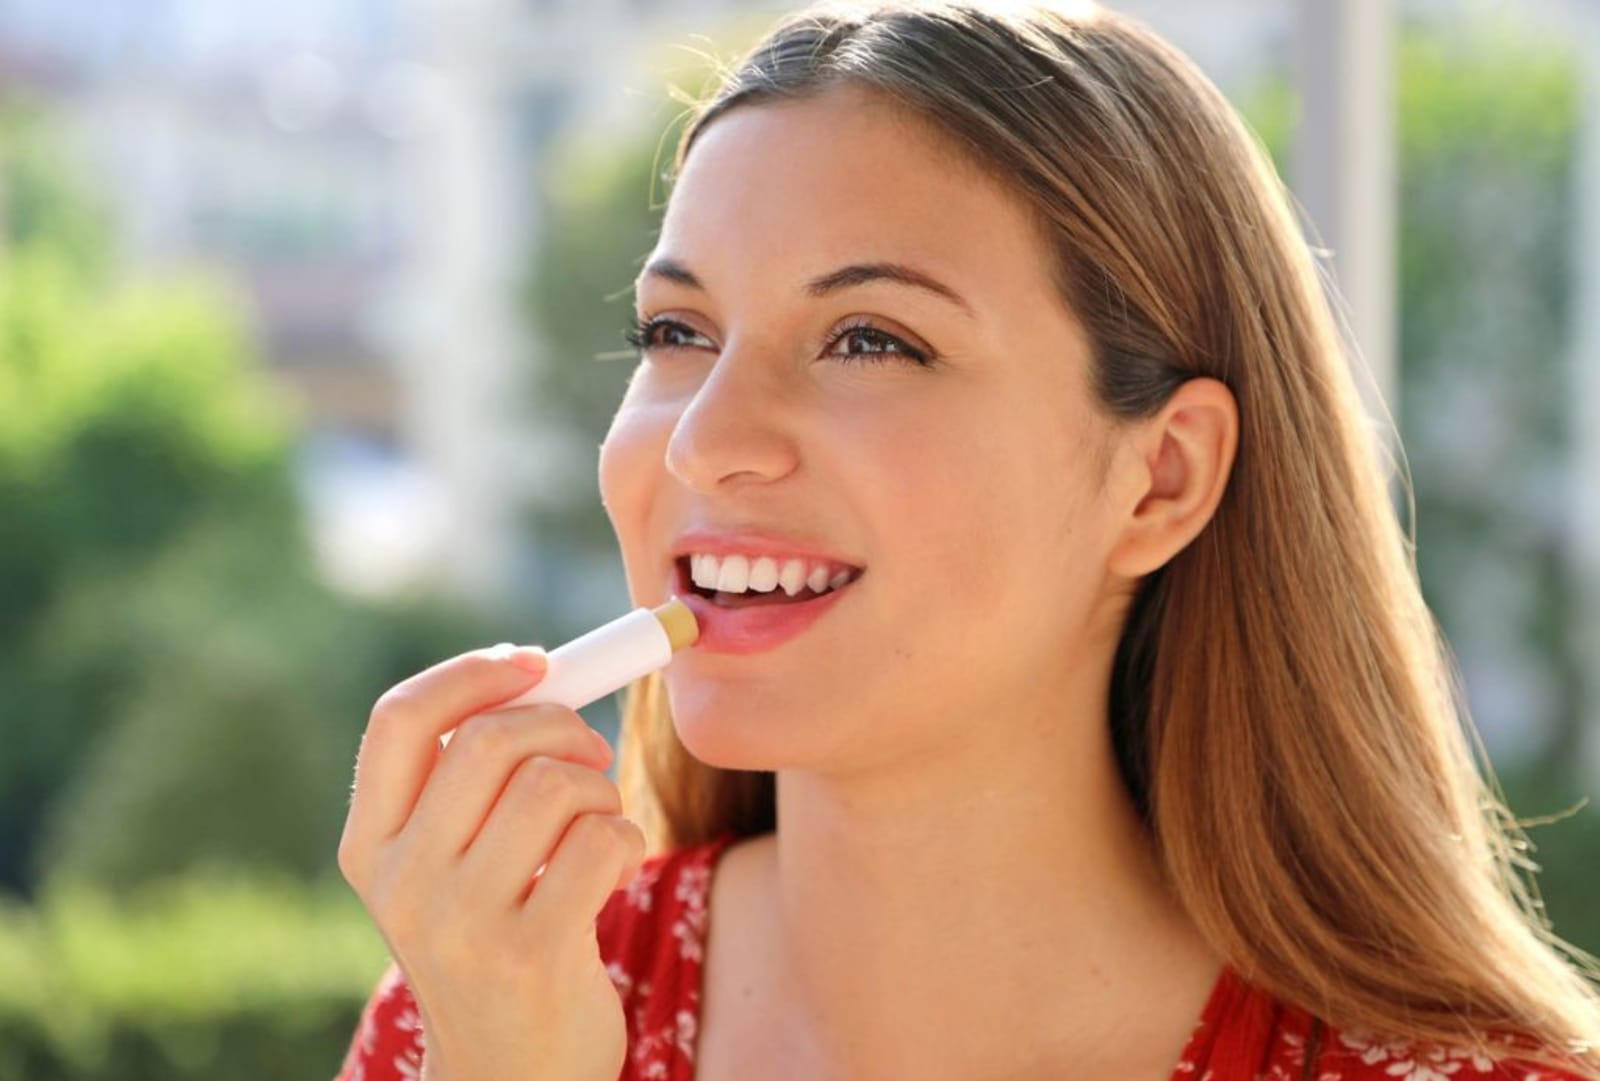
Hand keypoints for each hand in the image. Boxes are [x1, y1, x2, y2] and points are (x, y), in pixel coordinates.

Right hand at [338, 644, 644, 1080]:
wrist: (514, 1074)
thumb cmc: (497, 940)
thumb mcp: (453, 866)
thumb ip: (473, 780)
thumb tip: (542, 674)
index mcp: (370, 846)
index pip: (399, 719)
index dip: (471, 673)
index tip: (533, 663)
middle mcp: (401, 882)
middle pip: (487, 740)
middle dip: (560, 725)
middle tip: (590, 752)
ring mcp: (461, 923)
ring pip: (554, 786)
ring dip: (601, 790)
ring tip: (600, 824)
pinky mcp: (530, 953)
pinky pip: (603, 840)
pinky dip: (627, 838)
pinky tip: (614, 872)